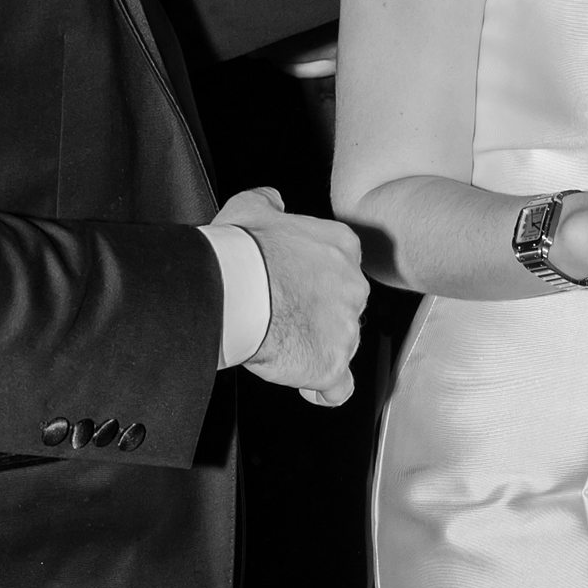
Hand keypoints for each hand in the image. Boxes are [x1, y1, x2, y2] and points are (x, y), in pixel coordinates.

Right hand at [218, 184, 367, 406]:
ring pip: (341, 344)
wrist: (235, 292)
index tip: (293, 287)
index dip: (315, 281)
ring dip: (315, 347)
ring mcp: (346, 328)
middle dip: (317, 315)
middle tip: (281, 316)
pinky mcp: (331, 364)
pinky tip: (309, 387)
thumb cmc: (242, 253)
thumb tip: (272, 199)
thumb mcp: (251, 207)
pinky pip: (339, 386)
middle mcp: (353, 286)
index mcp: (340, 247)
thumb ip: (269, 202)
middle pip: (344, 307)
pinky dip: (326, 389)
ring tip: (281, 346)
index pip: (341, 268)